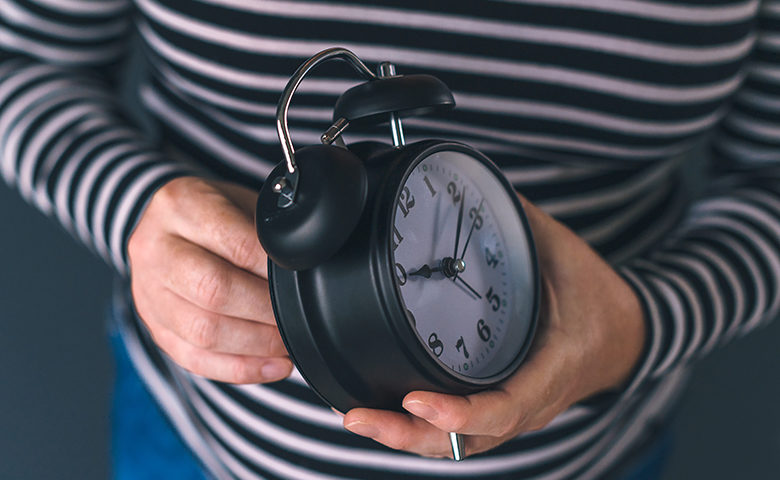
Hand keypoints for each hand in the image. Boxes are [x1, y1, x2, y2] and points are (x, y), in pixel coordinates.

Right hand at [128, 176, 291, 383]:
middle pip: (213, 291)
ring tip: (288, 343)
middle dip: (265, 311)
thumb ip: (265, 232)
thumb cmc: (216, 212)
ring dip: (256, 345)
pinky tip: (272, 366)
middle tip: (298, 317)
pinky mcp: (152, 325)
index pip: (234, 245)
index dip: (272, 270)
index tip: (300, 283)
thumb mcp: (240, 202)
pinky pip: (194, 359)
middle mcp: (153, 247)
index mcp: (179, 205)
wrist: (168, 223)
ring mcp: (146, 290)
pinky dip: (240, 368)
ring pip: (203, 332)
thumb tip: (303, 272)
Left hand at [342, 196, 644, 456]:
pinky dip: (423, 432)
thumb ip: (517, 223)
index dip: (460, 415)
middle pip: (468, 440)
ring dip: (409, 439)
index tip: (416, 400)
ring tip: (360, 419)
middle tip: (360, 418)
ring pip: (460, 445)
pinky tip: (388, 415)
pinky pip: (463, 433)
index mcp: (551, 367)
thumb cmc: (596, 297)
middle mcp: (531, 401)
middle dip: (410, 436)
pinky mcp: (503, 408)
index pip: (505, 408)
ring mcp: (516, 411)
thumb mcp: (561, 253)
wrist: (625, 334)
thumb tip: (470, 186)